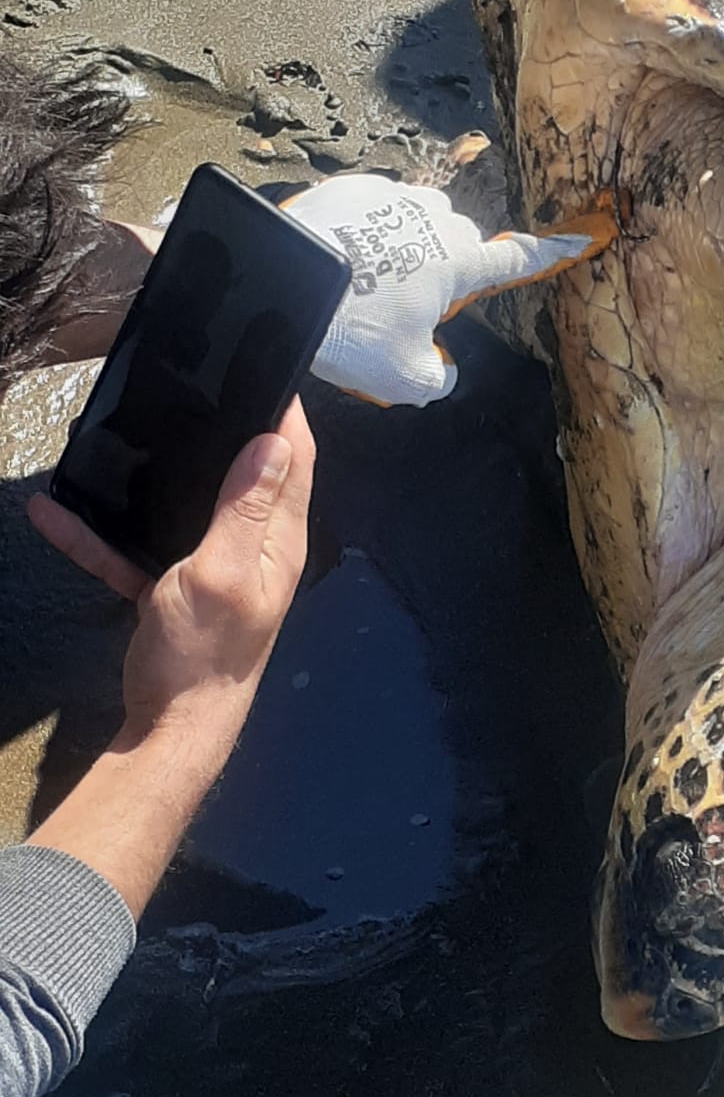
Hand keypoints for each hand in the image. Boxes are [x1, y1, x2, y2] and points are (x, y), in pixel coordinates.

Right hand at [29, 399, 313, 738]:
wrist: (170, 731)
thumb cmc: (204, 654)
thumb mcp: (223, 571)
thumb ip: (246, 508)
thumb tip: (275, 441)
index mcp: (278, 539)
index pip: (295, 459)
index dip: (286, 412)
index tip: (265, 366)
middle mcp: (254, 548)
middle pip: (242, 473)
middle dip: (219, 429)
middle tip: (185, 387)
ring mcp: (212, 567)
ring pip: (182, 505)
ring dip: (148, 477)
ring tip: (116, 434)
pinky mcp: (172, 587)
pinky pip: (135, 548)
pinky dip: (100, 533)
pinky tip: (55, 513)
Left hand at [285, 173, 614, 406]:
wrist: (279, 275)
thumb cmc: (351, 328)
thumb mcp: (404, 379)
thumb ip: (439, 378)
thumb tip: (441, 368)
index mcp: (459, 261)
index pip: (515, 259)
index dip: (548, 254)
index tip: (579, 237)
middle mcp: (434, 218)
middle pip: (459, 241)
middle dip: (446, 268)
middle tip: (408, 307)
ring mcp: (391, 196)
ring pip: (416, 220)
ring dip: (406, 246)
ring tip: (368, 283)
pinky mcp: (349, 187)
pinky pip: (374, 211)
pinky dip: (367, 233)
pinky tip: (342, 260)